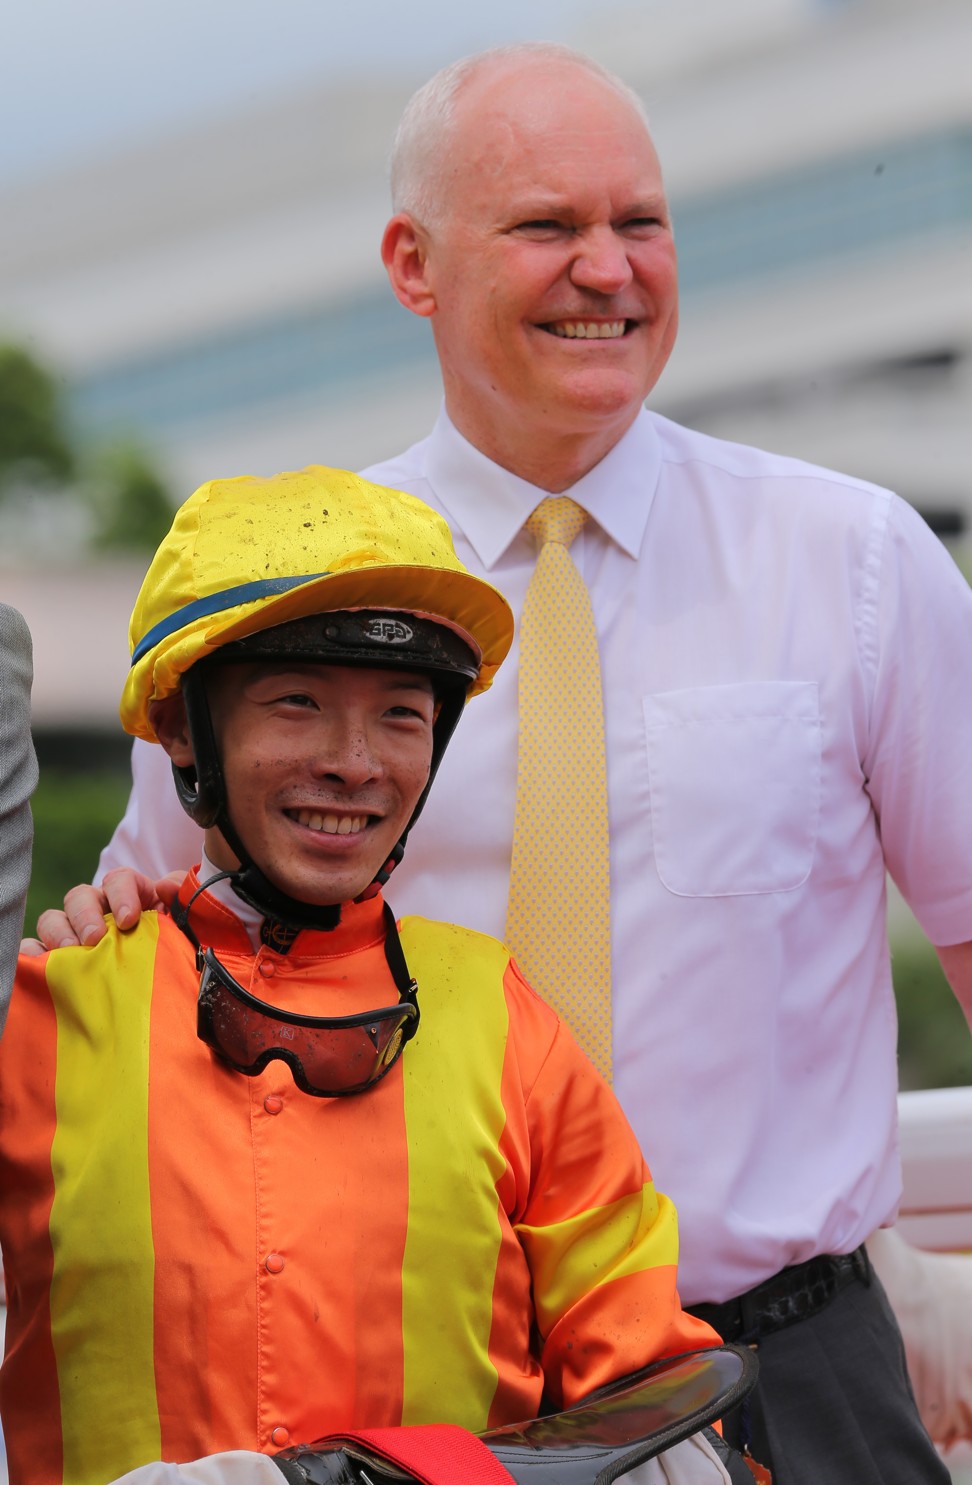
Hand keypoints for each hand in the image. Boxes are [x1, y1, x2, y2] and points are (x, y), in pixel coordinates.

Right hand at [21, 869, 182, 953]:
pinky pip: (35, 951)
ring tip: (70, 954)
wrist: (174, 999)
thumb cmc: (180, 956)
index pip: (120, 879)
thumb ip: (186, 898)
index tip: (129, 918)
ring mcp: (77, 937)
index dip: (122, 893)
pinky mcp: (60, 963)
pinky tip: (40, 965)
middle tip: (95, 939)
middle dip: (86, 914)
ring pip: (54, 919)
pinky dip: (32, 954)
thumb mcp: (194, 926)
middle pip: (81, 897)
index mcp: (132, 898)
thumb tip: (165, 885)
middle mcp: (100, 912)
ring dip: (58, 933)